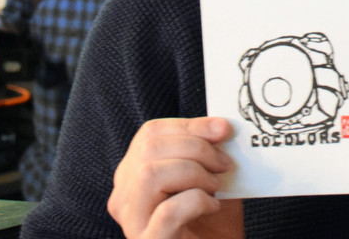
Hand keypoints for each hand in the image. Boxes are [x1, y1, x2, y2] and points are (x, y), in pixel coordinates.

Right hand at [108, 117, 244, 238]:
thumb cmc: (210, 223)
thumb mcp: (209, 180)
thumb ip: (209, 153)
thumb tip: (221, 125)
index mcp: (132, 176)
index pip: (150, 134)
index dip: (189, 125)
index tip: (223, 128)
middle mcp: (123, 199)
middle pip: (149, 149)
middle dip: (196, 147)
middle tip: (224, 164)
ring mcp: (132, 224)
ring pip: (150, 175)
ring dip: (193, 172)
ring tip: (214, 187)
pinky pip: (168, 211)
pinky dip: (197, 201)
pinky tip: (212, 207)